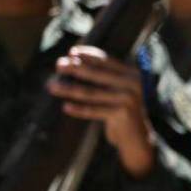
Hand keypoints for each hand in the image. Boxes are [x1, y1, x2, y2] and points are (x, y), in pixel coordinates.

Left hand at [48, 45, 155, 177]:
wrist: (138, 137)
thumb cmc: (122, 110)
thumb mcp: (118, 90)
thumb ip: (104, 77)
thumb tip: (73, 62)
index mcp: (132, 74)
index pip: (106, 60)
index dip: (88, 55)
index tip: (71, 52)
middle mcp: (132, 84)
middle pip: (97, 74)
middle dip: (75, 68)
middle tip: (58, 64)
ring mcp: (128, 99)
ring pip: (91, 93)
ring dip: (69, 89)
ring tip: (52, 86)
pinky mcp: (122, 114)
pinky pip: (94, 110)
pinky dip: (79, 109)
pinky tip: (66, 107)